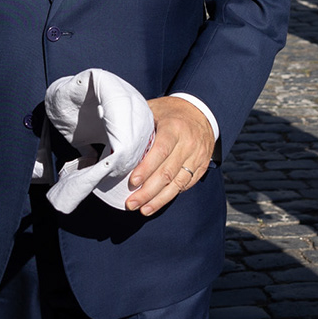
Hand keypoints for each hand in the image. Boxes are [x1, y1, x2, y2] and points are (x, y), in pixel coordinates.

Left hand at [126, 96, 214, 216]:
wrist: (201, 112)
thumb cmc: (171, 112)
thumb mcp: (154, 109)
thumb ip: (138, 122)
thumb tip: (115, 137)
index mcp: (174, 127)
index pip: (160, 151)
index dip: (146, 168)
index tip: (132, 182)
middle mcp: (188, 143)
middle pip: (168, 172)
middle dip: (148, 191)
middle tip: (131, 203)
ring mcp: (197, 156)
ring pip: (178, 183)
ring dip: (159, 199)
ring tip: (143, 209)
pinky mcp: (202, 166)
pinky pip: (186, 185)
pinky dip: (171, 195)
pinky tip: (158, 202)